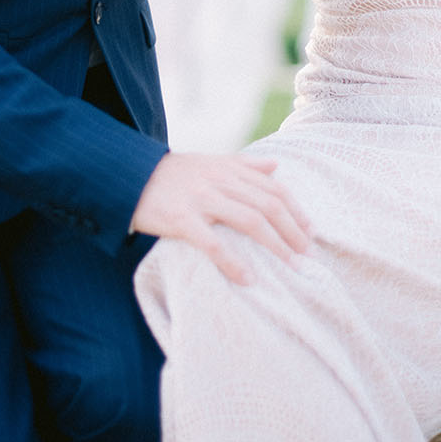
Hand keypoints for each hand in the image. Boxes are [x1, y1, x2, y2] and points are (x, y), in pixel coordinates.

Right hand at [131, 152, 311, 285]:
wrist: (129, 176)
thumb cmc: (173, 174)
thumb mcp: (210, 162)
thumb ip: (244, 165)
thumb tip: (276, 166)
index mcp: (229, 169)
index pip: (274, 189)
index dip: (296, 210)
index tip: (311, 231)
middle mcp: (220, 181)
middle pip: (268, 205)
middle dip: (293, 231)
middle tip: (307, 255)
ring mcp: (201, 199)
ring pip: (249, 221)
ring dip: (275, 246)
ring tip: (292, 267)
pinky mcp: (181, 219)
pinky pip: (212, 243)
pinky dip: (233, 262)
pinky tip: (249, 279)